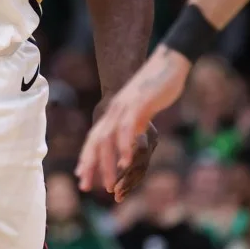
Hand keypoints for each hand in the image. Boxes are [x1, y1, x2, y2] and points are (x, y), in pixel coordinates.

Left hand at [76, 46, 191, 193]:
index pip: (94, 138)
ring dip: (107, 163)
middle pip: (96, 141)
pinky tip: (125, 162)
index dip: (87, 157)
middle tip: (85, 186)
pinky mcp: (139, 104)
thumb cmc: (157, 86)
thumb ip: (135, 124)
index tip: (81, 177)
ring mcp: (125, 107)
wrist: (168, 62)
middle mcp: (115, 110)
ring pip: (109, 138)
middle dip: (90, 165)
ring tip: (108, 184)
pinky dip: (124, 146)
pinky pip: (128, 129)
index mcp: (114, 112)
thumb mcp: (142, 109)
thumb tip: (132, 140)